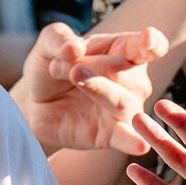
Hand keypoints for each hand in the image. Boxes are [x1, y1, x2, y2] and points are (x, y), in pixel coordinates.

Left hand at [16, 23, 169, 153]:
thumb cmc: (51, 68)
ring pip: (121, 100)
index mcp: (125, 50)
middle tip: (56, 67)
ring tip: (75, 76)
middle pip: (122, 69)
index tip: (148, 38)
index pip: (148, 46)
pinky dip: (133, 141)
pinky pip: (126, 138)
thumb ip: (59, 39)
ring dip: (98, 87)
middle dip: (87, 63)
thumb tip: (75, 48)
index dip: (152, 43)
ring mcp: (125, 109)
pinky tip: (140, 146)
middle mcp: (134, 81)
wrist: (33, 105)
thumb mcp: (47, 45)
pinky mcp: (111, 135)